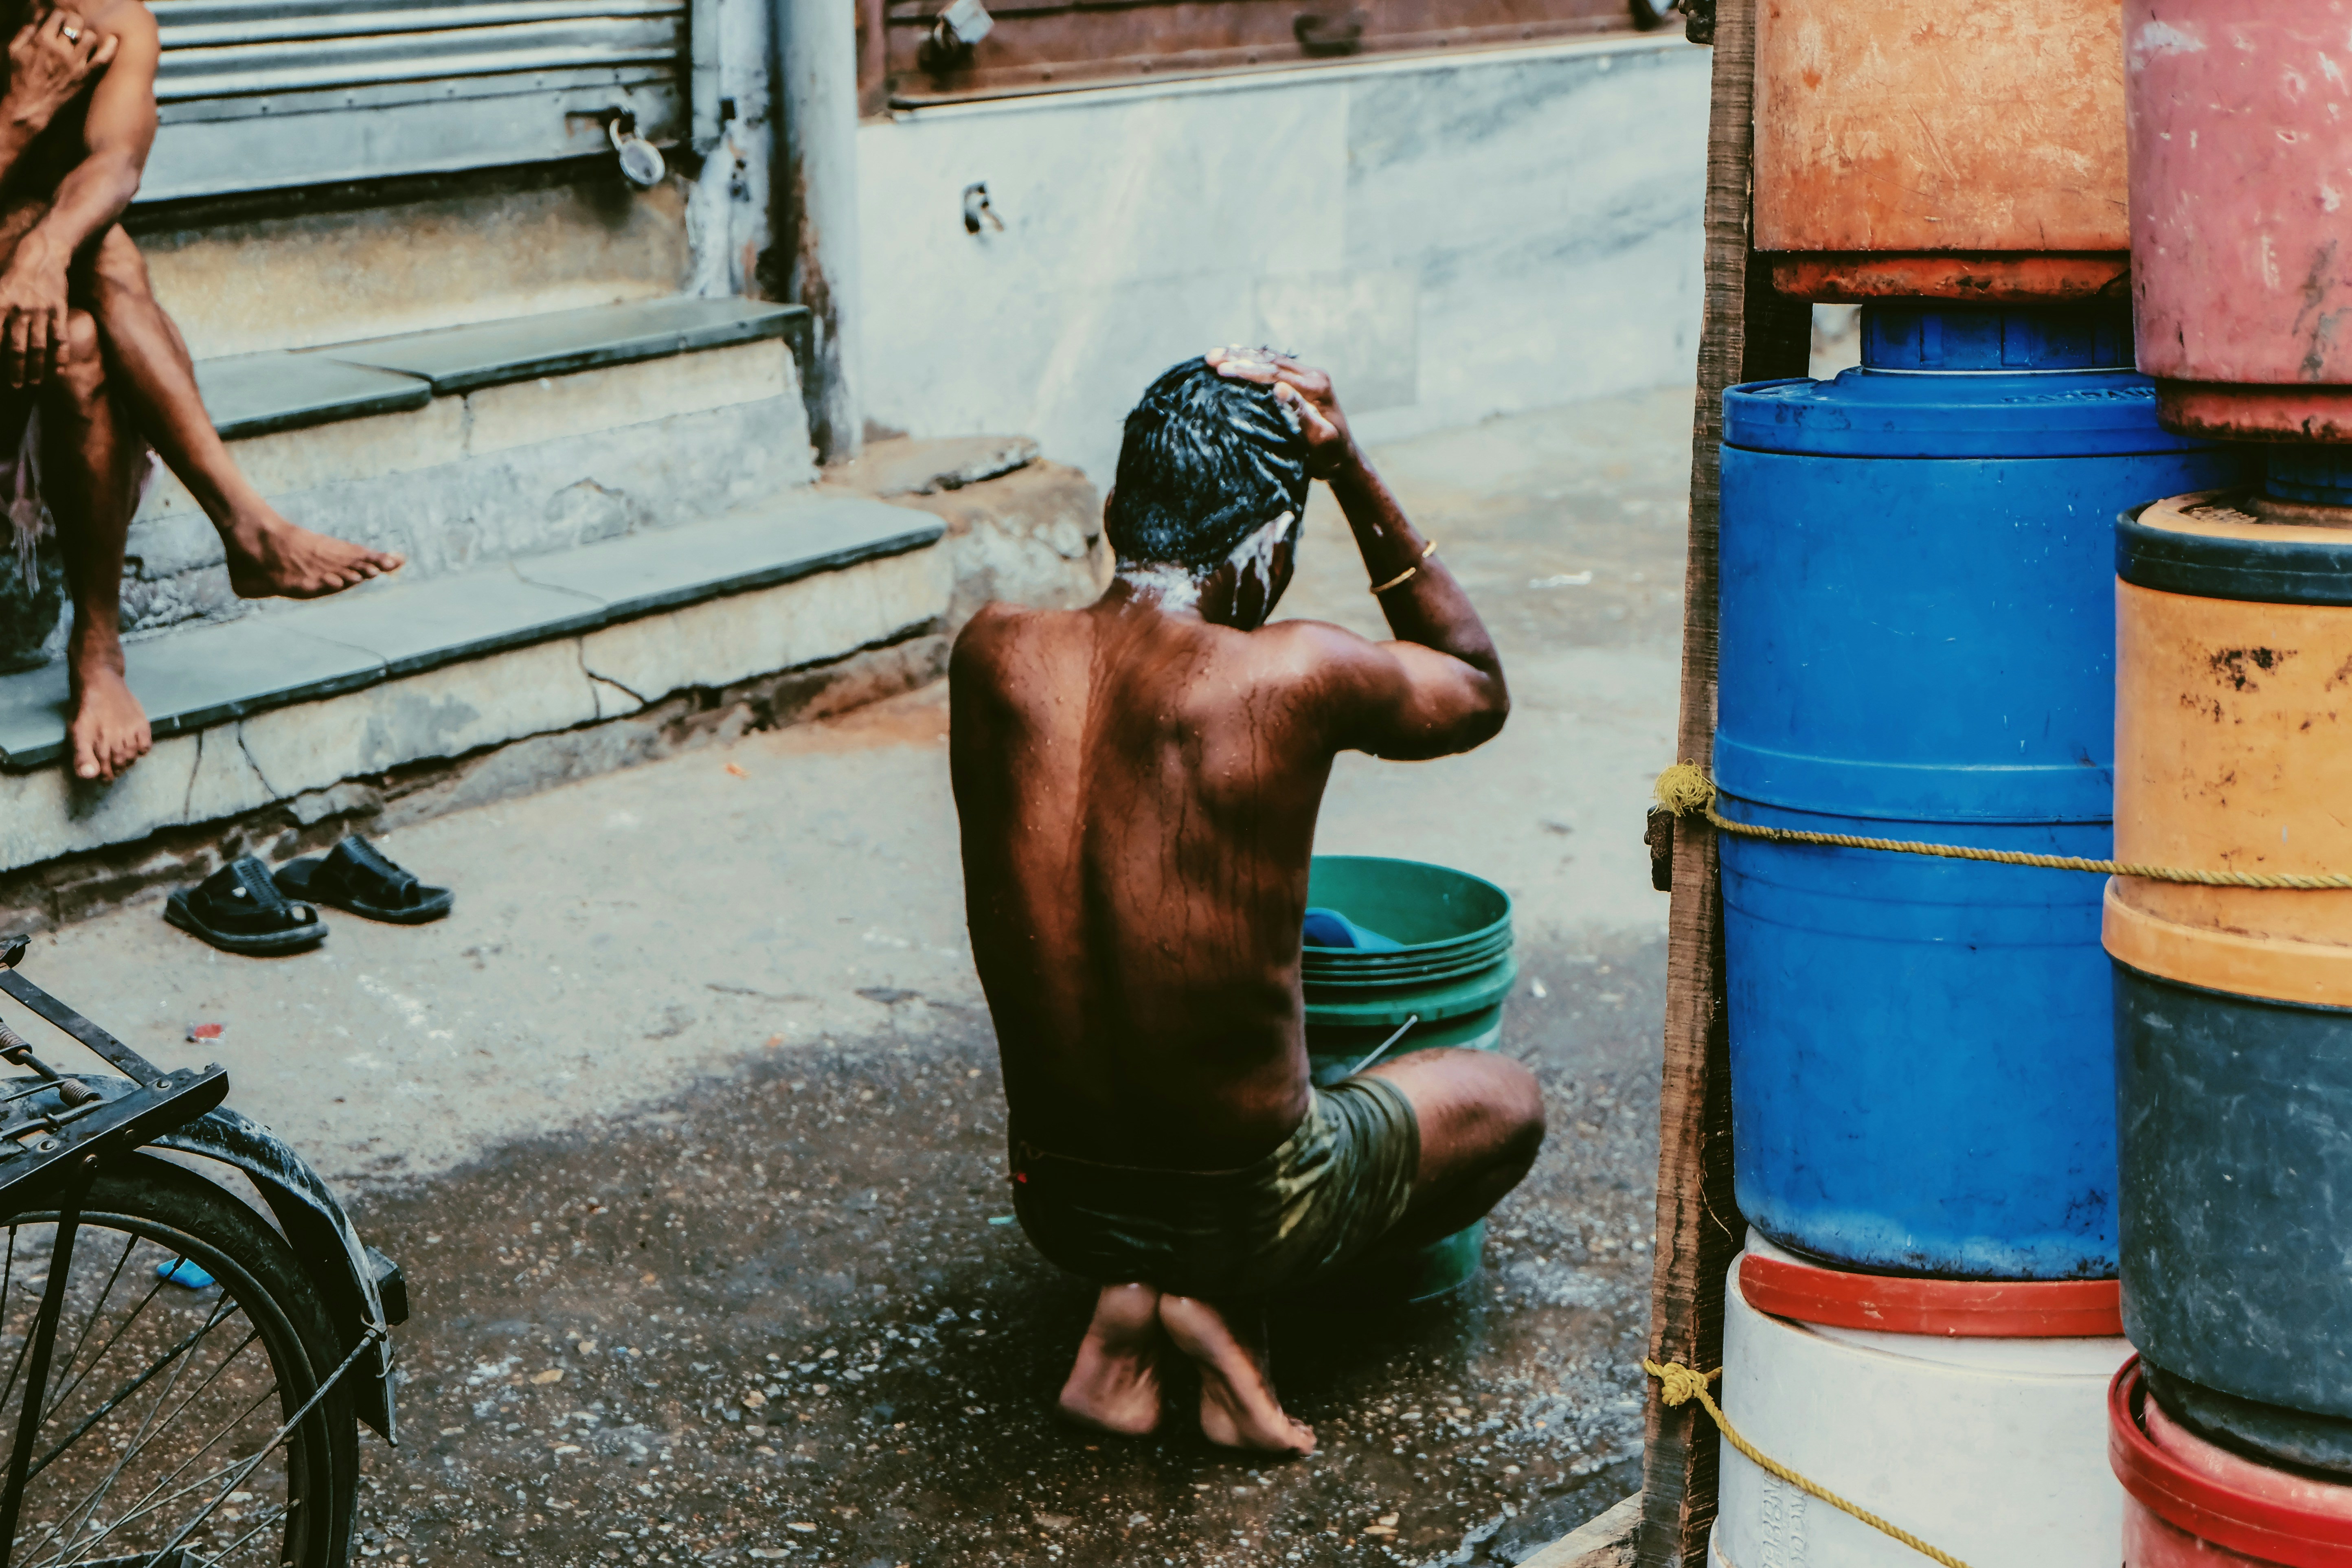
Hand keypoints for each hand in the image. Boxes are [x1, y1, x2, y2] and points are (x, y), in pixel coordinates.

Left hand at [0, 240, 68, 386]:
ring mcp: (41, 311)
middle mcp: (20, 309)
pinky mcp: (58, 310)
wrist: (43, 250)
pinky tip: (58, 371)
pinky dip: (60, 356)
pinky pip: (59, 337)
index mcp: (0, 301)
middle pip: (17, 347)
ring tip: (33, 383)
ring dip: (36, 368)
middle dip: (15, 369)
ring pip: (38, 345)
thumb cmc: (12, 266)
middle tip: (15, 387)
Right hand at [3, 6, 116, 135]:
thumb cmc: (17, 78)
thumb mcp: (12, 50)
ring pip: (90, 37)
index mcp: (40, 39)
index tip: (59, 23)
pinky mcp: (84, 76)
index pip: (58, 15)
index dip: (59, 17)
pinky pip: (102, 59)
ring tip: (82, 43)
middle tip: (72, 32)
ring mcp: (74, 63)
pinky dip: (110, 48)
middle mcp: (59, 49)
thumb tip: (37, 20)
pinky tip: (112, 40)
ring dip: (87, 37)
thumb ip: (25, 32)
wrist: (28, 107)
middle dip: (74, 24)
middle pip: (75, 22)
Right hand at [1207, 347, 1357, 479]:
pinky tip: (1236, 354)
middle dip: (1238, 358)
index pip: (1275, 374)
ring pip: (1271, 359)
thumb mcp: (1319, 439)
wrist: (1344, 459)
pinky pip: (1275, 365)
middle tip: (1210, 357)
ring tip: (1214, 354)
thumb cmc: (1330, 455)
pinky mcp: (1303, 381)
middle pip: (1270, 361)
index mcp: (1316, 387)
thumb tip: (1280, 389)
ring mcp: (1308, 376)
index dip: (1247, 370)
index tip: (1221, 370)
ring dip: (1242, 355)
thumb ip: (1301, 415)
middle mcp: (1313, 376)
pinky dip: (1253, 359)